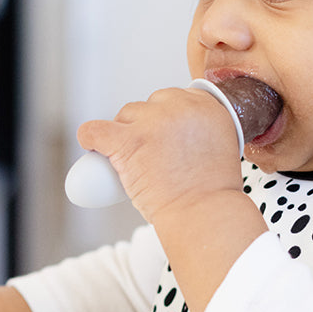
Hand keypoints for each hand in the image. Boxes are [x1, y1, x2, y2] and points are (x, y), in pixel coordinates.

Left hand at [76, 86, 242, 222]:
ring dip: (124, 134)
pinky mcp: (129, 140)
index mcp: (207, 106)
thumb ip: (201, 130)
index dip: (164, 118)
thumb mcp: (222, 146)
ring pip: (126, 114)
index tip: (161, 136)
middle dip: (145, 125)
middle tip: (149, 154)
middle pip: (150, 104)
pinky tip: (93, 148)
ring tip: (132, 161)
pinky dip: (90, 138)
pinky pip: (95, 130)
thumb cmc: (211, 193)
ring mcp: (154, 122)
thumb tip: (174, 130)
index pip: (174, 97)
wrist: (203, 214)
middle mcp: (181, 107)